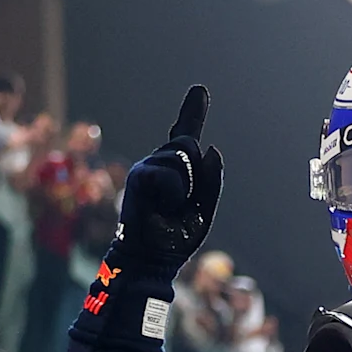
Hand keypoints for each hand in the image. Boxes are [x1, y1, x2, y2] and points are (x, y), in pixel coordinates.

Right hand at [110, 85, 221, 275]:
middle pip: (190, 145)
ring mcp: (148, 167)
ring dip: (185, 187)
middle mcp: (161, 164)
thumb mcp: (204, 208)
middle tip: (181, 203)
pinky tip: (163, 206)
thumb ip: (212, 179)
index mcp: (178, 171)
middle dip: (196, 173)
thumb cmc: (176, 237)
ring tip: (169, 208)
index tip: (200, 92)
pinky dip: (173, 192)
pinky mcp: (139, 176)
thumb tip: (212, 147)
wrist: (153, 259)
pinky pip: (169, 174)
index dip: (192, 112)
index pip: (185, 136)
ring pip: (182, 156)